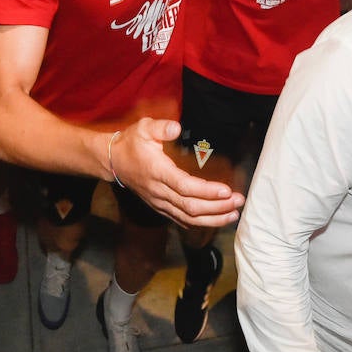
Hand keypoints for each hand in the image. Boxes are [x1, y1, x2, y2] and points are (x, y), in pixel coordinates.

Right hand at [108, 119, 244, 228]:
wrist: (113, 162)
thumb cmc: (131, 144)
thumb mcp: (143, 128)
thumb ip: (161, 128)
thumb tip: (176, 128)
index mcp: (157, 172)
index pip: (185, 187)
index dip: (207, 191)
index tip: (227, 190)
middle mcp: (159, 192)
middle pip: (191, 207)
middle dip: (217, 207)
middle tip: (238, 202)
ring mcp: (159, 203)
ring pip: (188, 218)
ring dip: (212, 219)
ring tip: (233, 215)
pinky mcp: (160, 207)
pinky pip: (181, 220)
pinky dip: (200, 223)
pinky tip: (216, 220)